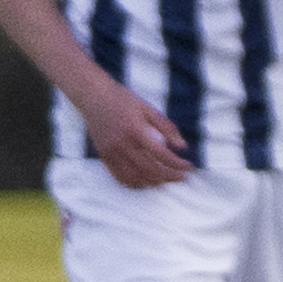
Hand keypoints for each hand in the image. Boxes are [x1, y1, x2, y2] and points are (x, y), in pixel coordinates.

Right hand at [81, 82, 195, 187]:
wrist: (93, 97)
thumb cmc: (123, 100)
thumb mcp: (149, 109)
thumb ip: (167, 128)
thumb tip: (183, 147)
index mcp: (135, 130)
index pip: (160, 154)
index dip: (177, 164)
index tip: (189, 166)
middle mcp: (122, 144)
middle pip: (149, 169)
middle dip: (170, 176)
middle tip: (183, 177)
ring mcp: (111, 152)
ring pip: (135, 177)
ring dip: (154, 183)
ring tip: (168, 180)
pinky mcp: (104, 157)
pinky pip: (120, 177)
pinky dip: (136, 184)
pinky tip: (148, 182)